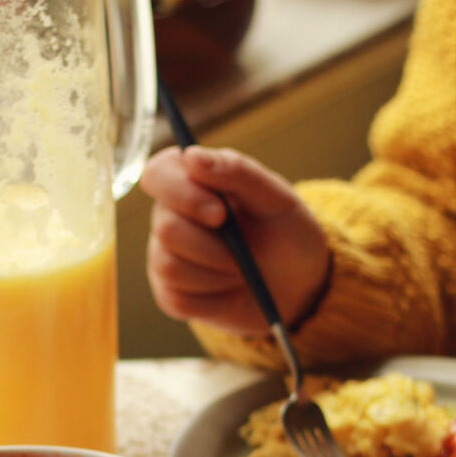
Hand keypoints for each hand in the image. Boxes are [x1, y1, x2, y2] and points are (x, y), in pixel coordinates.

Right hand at [141, 146, 330, 334]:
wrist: (298, 286)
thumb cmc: (285, 233)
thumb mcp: (276, 198)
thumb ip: (237, 172)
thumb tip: (191, 156)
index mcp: (190, 182)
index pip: (157, 174)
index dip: (181, 193)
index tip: (219, 213)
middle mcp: (168, 216)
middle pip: (166, 228)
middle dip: (213, 247)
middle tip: (246, 253)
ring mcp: (164, 257)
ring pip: (170, 267)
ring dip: (218, 275)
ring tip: (242, 270)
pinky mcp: (170, 295)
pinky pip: (179, 300)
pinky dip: (215, 300)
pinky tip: (232, 292)